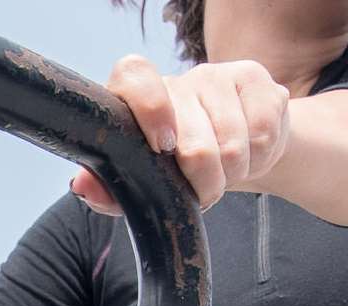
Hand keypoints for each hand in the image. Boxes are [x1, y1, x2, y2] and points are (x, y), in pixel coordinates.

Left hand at [72, 56, 291, 214]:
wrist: (238, 152)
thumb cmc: (177, 169)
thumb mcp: (140, 184)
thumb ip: (109, 188)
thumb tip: (83, 185)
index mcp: (138, 98)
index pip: (134, 76)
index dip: (150, 110)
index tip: (162, 148)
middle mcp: (178, 80)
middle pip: (196, 145)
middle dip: (204, 184)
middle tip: (202, 189)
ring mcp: (218, 75)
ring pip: (234, 146)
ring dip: (234, 174)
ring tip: (226, 170)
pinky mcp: (256, 79)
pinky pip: (265, 135)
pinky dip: (261, 160)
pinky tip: (250, 154)